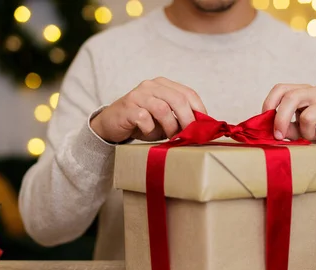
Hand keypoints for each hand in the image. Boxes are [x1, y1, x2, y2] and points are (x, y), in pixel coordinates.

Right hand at [90, 77, 206, 142]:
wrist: (112, 125)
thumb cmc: (142, 123)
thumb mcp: (165, 120)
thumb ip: (180, 119)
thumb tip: (201, 129)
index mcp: (164, 85)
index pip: (189, 93)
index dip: (200, 110)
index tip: (203, 127)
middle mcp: (151, 86)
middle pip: (178, 99)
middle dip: (188, 120)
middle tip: (190, 136)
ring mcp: (138, 95)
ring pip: (163, 109)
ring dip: (170, 127)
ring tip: (171, 138)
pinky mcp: (127, 107)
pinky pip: (144, 118)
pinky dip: (150, 129)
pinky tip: (148, 133)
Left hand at [262, 84, 315, 154]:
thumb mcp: (298, 130)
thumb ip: (285, 128)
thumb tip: (270, 131)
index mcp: (302, 92)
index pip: (281, 89)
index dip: (269, 103)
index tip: (264, 121)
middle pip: (291, 98)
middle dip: (281, 119)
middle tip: (278, 136)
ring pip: (307, 117)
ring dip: (307, 134)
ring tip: (314, 137)